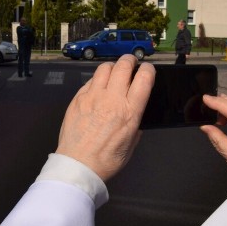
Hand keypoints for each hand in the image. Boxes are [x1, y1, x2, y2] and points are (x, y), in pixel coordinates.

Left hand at [56, 54, 153, 180]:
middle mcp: (112, 99)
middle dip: (130, 61)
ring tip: (114, 73)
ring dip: (113, 67)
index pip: (144, 78)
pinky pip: (90, 80)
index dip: (148, 69)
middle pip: (124, 66)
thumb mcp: (131, 144)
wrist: (78, 165)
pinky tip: (98, 88)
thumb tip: (135, 115)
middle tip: (131, 63)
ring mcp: (92, 96)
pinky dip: (97, 80)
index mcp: (130, 112)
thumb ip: (135, 125)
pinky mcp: (78, 99)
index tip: (148, 70)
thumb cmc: (106, 160)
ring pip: (105, 68)